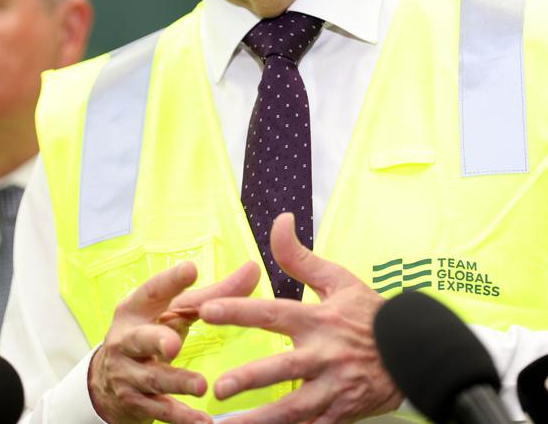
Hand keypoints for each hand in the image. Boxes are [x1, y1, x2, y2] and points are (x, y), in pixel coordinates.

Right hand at [88, 260, 260, 423]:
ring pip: (152, 378)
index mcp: (137, 308)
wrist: (107, 379)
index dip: (170, 281)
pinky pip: (160, 410)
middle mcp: (126, 339)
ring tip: (201, 385)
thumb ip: (214, 294)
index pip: (154, 290)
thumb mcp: (174, 311)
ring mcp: (127, 373)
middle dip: (157, 340)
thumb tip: (253, 268)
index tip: (191, 269)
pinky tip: (202, 422)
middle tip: (175, 345)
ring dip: (177, 382)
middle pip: (140, 338)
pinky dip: (181, 417)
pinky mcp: (135, 402)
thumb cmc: (152, 331)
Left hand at [199, 213, 402, 423]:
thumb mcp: (338, 279)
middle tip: (219, 387)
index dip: (239, 310)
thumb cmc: (370, 314)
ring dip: (261, 419)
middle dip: (251, 378)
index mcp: (319, 320)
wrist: (416, 353)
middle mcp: (324, 355)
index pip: (273, 313)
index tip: (207, 310)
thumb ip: (300, 256)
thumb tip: (280, 220)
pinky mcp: (341, 414)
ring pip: (294, 409)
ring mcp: (333, 388)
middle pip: (283, 368)